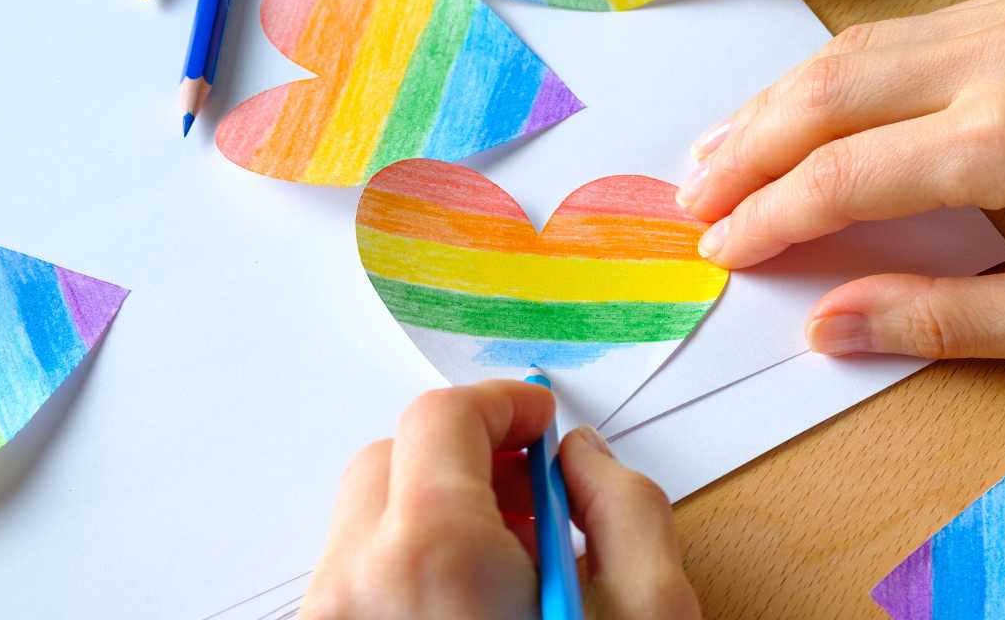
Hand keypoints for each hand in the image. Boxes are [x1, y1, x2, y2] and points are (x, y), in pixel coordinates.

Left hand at [301, 381, 699, 619]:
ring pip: (368, 519)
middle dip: (465, 461)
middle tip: (530, 503)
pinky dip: (407, 567)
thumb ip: (626, 508)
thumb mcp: (648, 612)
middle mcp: (357, 584)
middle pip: (392, 459)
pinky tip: (468, 609)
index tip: (539, 426)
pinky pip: (356, 574)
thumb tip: (579, 458)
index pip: (441, 417)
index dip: (502, 406)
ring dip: (435, 515)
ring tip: (506, 572)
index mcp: (435, 555)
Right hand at [678, 0, 1004, 365]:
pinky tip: (804, 107)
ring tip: (722, 149)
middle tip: (693, 195)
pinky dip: (839, 74)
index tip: (721, 247)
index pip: (841, 177)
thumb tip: (827, 326)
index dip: (768, 217)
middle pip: (824, 95)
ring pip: (853, 51)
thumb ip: (936, 320)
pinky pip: (903, 32)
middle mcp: (1000, 55)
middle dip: (744, 149)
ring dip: (777, 103)